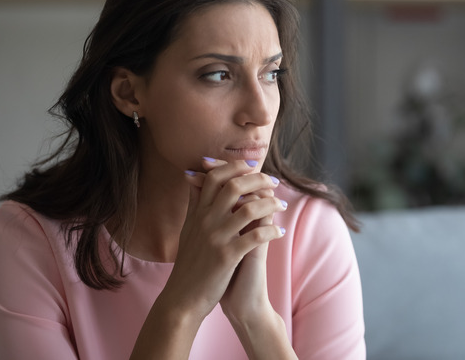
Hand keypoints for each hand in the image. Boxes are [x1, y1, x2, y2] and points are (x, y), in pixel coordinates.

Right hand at [161, 158, 285, 322]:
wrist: (183, 297)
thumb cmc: (189, 264)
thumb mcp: (188, 229)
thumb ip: (194, 203)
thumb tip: (192, 177)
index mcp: (198, 213)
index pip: (215, 177)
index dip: (235, 167)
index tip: (253, 167)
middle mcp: (206, 221)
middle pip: (234, 186)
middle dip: (258, 179)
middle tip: (274, 181)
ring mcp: (217, 238)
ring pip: (249, 209)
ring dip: (270, 203)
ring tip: (281, 204)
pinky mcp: (227, 256)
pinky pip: (256, 237)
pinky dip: (272, 230)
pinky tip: (280, 231)